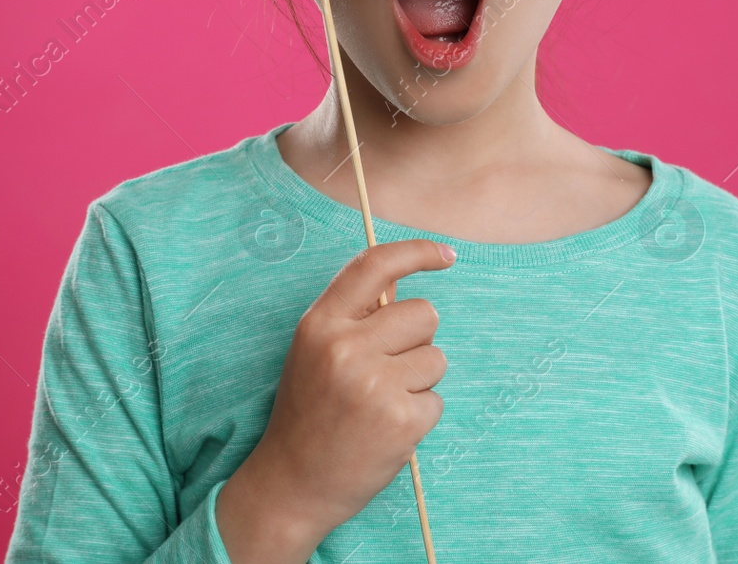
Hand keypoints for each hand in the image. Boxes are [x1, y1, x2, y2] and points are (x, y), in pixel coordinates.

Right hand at [234, 239, 455, 547]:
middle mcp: (345, 347)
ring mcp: (374, 384)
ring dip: (419, 382)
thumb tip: (402, 284)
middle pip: (423, 313)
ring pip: (436, 357)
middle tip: (385, 373)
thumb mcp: (314, 353)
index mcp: (320, 324)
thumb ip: (354, 317)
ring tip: (380, 406)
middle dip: (417, 340)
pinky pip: (436, 400)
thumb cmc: (308, 414)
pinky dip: (419, 416)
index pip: (374, 266)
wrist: (291, 485)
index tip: (446, 255)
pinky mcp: (400, 420)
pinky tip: (387, 431)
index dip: (416, 252)